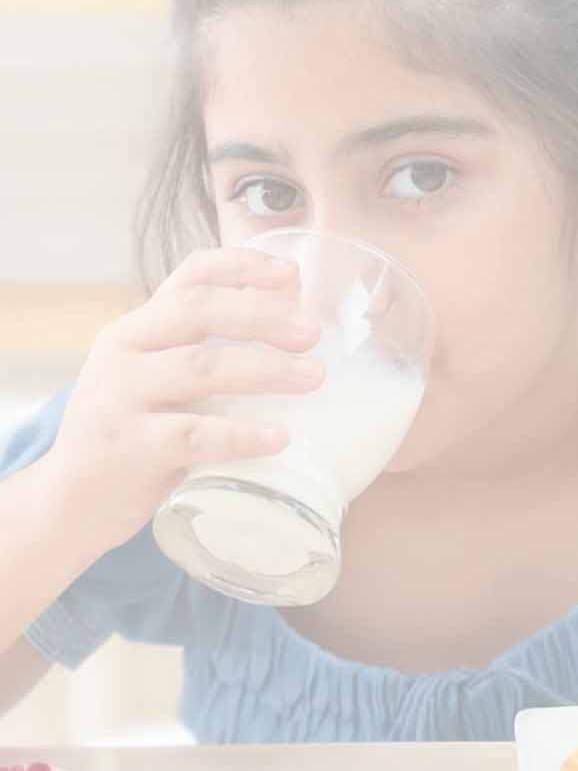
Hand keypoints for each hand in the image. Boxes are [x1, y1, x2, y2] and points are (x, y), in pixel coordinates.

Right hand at [42, 247, 322, 555]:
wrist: (70, 503)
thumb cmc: (132, 437)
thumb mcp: (154, 380)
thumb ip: (202, 349)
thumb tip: (287, 313)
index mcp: (135, 329)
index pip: (189, 277)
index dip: (242, 267)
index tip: (290, 275)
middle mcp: (124, 352)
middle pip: (199, 312)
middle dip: (263, 316)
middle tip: (312, 332)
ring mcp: (122, 398)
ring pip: (202, 368)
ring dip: (266, 370)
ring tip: (314, 377)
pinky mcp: (131, 448)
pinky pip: (194, 434)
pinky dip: (242, 434)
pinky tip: (278, 437)